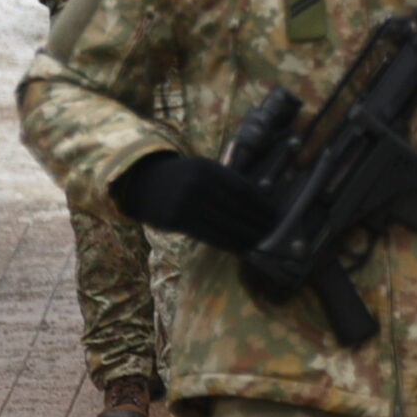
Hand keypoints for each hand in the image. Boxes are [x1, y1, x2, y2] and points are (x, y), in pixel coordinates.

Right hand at [110, 152, 275, 253]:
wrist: (142, 183)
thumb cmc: (182, 177)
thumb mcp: (202, 169)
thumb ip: (226, 181)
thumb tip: (261, 200)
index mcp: (208, 168)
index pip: (242, 188)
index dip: (260, 203)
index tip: (274, 213)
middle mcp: (197, 184)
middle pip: (235, 207)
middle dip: (256, 221)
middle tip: (273, 230)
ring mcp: (185, 203)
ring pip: (224, 224)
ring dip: (245, 235)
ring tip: (261, 242)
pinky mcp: (176, 221)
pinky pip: (209, 235)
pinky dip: (228, 243)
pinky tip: (240, 248)